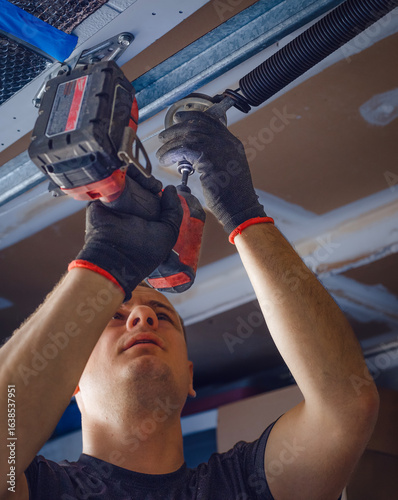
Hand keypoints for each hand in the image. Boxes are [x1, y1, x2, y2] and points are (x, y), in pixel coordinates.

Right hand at [71, 185, 181, 300]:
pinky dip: (122, 171)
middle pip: (142, 186)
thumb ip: (174, 211)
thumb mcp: (168, 233)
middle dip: (151, 182)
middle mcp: (131, 210)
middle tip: (155, 186)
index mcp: (146, 219)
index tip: (167, 191)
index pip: (155, 198)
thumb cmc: (142, 252)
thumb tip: (171, 190)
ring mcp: (117, 202)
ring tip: (146, 182)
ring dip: (140, 176)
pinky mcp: (102, 197)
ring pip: (129, 179)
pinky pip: (113, 178)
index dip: (162, 192)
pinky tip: (132, 174)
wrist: (114, 257)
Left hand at [157, 111, 265, 234]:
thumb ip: (216, 156)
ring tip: (161, 153)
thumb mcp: (228, 168)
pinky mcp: (208, 159)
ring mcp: (219, 148)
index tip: (179, 118)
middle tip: (163, 136)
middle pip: (196, 125)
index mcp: (232, 142)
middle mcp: (226, 142)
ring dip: (170, 144)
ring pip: (188, 136)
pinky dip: (171, 154)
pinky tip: (165, 160)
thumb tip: (194, 151)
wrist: (240, 207)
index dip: (192, 116)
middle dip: (176, 129)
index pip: (210, 120)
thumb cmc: (233, 195)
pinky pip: (183, 150)